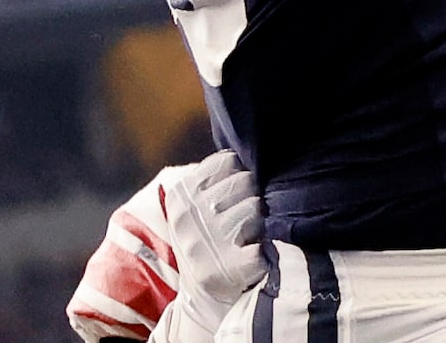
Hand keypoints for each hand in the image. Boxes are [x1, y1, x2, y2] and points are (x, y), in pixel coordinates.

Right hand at [66, 150, 262, 342]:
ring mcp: (209, 242)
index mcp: (180, 196)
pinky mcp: (230, 267)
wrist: (201, 294)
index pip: (228, 161)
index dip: (237, 175)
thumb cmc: (205, 237)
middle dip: (250, 196)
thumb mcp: (193, 204)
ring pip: (257, 207)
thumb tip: (245, 150)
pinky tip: (253, 253)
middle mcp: (190, 217)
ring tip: (246, 235)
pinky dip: (265, 247)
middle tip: (242, 217)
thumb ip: (211, 176)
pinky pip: (263, 242)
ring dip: (259, 221)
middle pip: (246, 181)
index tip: (232, 193)